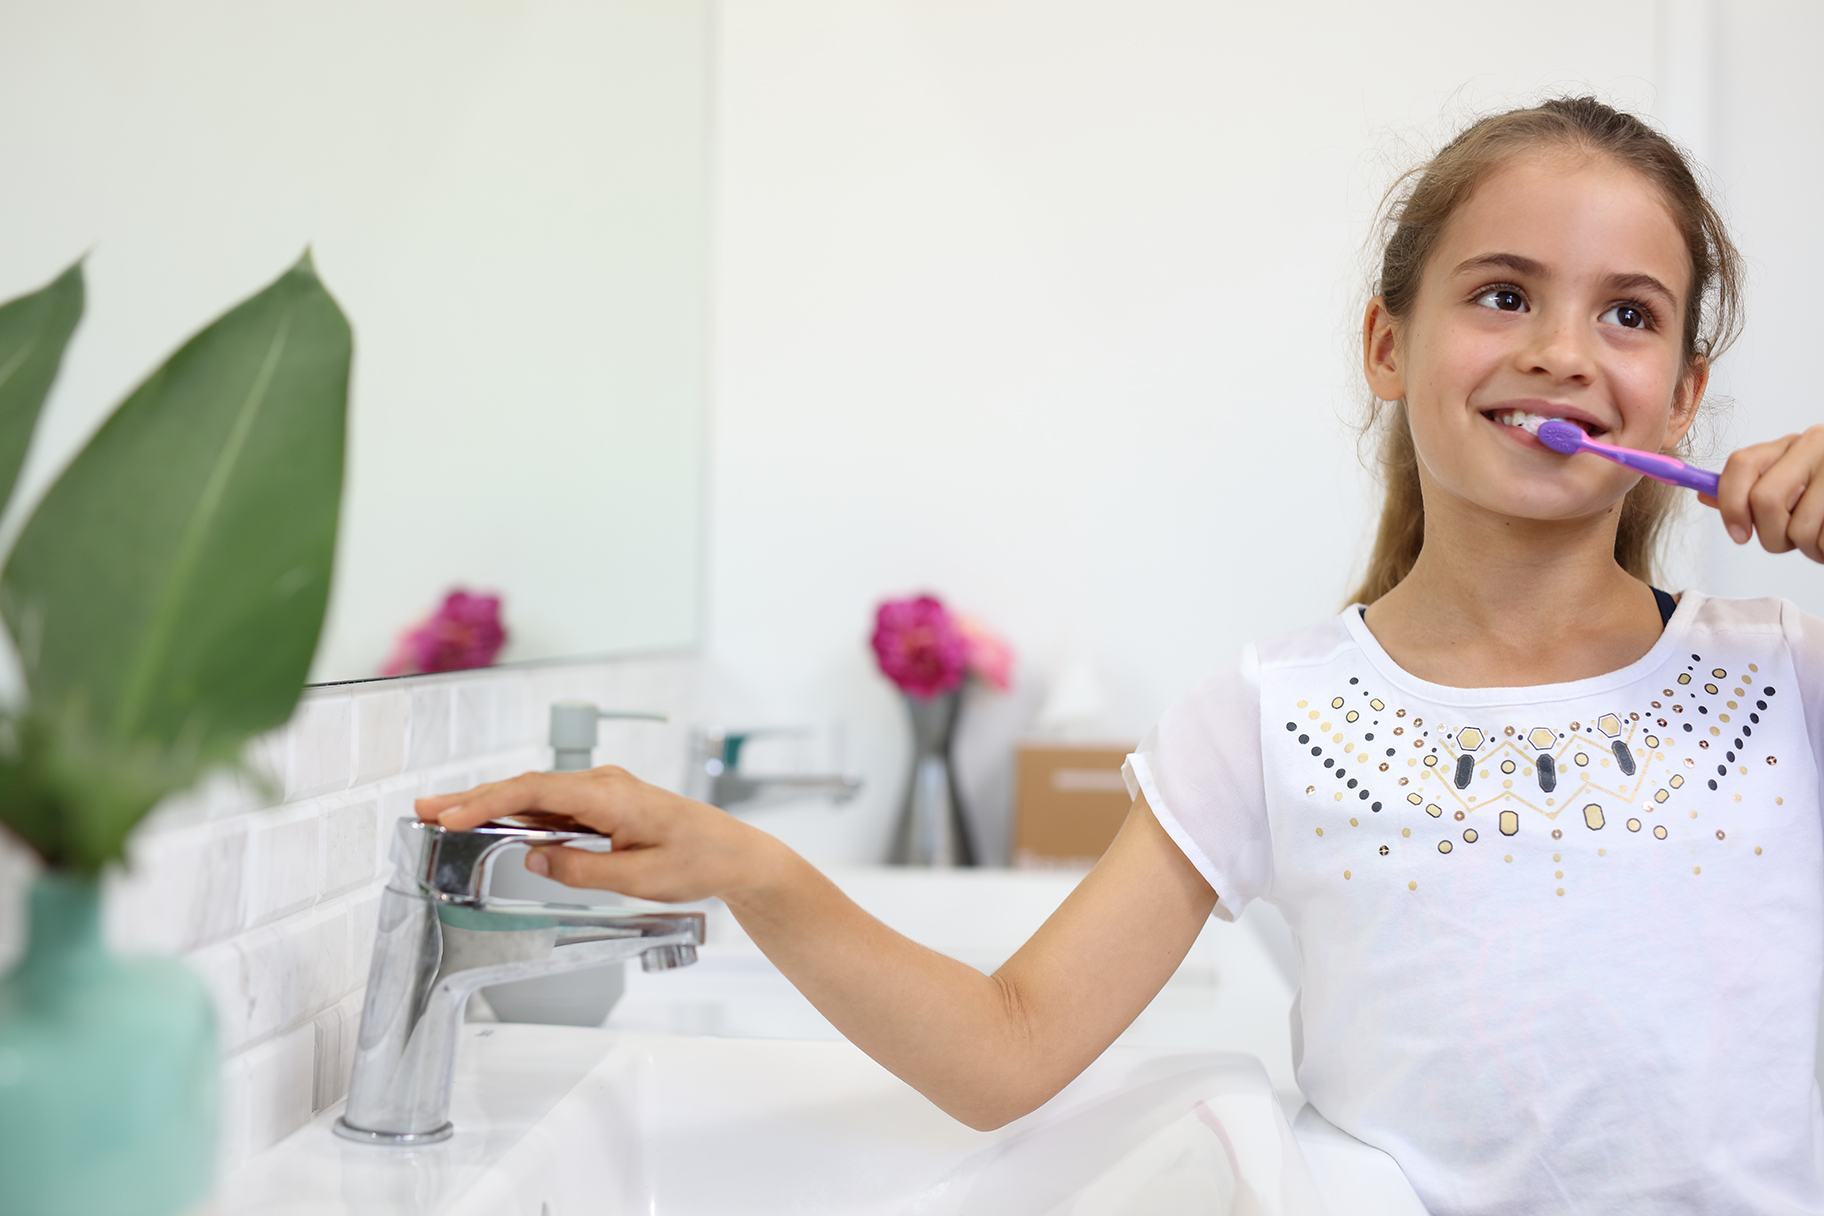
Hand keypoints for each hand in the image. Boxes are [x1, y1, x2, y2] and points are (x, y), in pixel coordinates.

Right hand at [414, 767, 786, 903]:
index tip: (449, 815)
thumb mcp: (638, 879)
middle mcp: (603, 784)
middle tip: (423, 807)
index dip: (487, 802)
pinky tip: (490, 821)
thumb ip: (582, 869)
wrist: (735, 854)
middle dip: (473, 797)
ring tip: (442, 812)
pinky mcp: (604, 804)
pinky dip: (517, 811)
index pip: (535, 791)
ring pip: (535, 794)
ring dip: (490, 803)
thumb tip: (533, 859)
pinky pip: (553, 805)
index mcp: (610, 795)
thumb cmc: (697, 862)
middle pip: (526, 787)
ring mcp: (603, 791)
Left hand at [1705, 426, 1823, 561]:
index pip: (1742, 463)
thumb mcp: (1794, 484)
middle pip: (1766, 500)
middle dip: (1772, 536)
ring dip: (1809, 548)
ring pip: (1800, 528)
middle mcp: (1818, 444)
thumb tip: (1704, 495)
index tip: (1738, 534)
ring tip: (1823, 538)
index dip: (1731, 504)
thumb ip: (1752, 490)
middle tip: (1791, 541)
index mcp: (1794, 444)